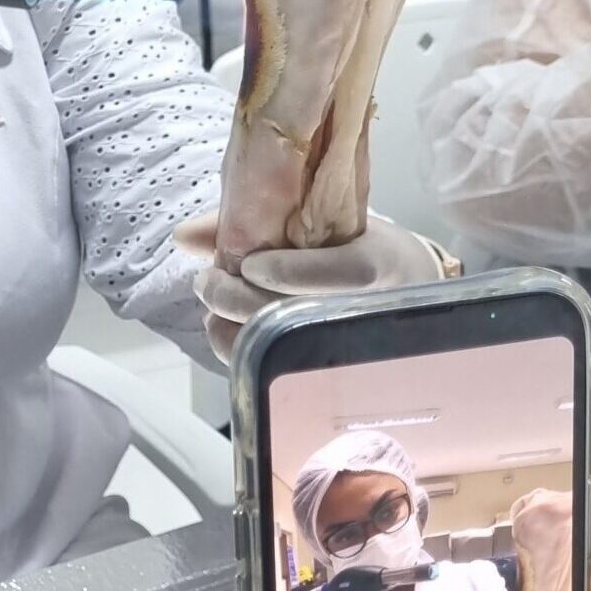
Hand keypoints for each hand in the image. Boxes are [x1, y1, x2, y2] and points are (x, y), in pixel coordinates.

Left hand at [176, 211, 442, 360]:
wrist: (407, 286)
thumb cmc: (358, 246)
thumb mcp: (326, 223)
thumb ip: (257, 222)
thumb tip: (184, 235)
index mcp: (377, 263)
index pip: (343, 272)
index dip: (291, 272)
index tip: (249, 265)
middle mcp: (369, 310)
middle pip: (303, 314)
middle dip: (241, 299)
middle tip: (207, 282)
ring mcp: (351, 345)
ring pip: (287, 349)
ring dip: (233, 330)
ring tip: (210, 309)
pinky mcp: (329, 368)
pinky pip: (278, 368)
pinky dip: (240, 350)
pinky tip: (222, 331)